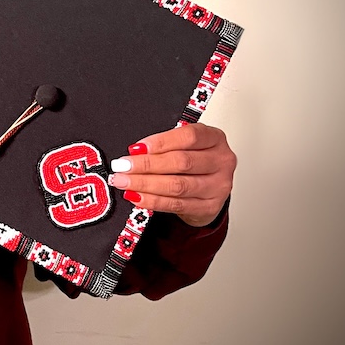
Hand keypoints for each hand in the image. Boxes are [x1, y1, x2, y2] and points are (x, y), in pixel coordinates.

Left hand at [106, 122, 234, 226]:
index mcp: (215, 138)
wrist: (208, 190)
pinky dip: (153, 201)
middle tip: (122, 167)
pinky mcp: (209, 207)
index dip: (160, 142)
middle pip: (181, 162)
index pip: (189, 137)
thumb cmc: (193, 162)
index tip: (136, 148)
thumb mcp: (185, 145)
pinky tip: (137, 196)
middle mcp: (221, 161)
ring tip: (124, 182)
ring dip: (145, 184)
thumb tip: (134, 152)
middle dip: (146, 165)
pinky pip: (176, 204)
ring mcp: (218, 186)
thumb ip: (165, 145)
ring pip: (177, 185)